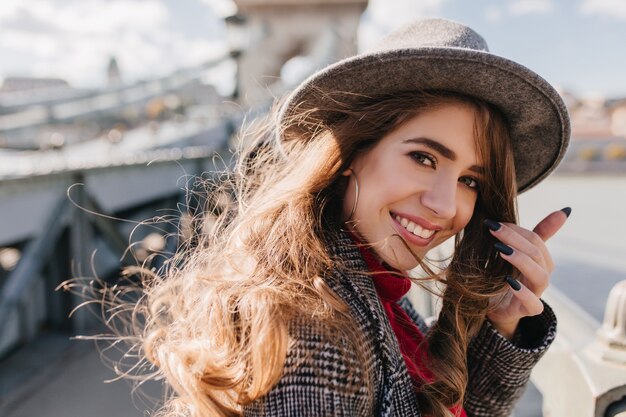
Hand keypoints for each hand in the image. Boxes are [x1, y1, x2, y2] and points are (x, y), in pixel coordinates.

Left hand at [485, 207, 570, 339]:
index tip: (494, 222)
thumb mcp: (517, 252)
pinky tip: (508, 281)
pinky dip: (523, 293)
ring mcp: (537, 293)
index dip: (516, 230)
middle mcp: (542, 275)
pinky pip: (534, 304)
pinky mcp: (528, 310)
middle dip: (514, 238)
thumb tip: (565, 210)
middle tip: (493, 229)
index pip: (535, 240)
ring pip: (540, 276)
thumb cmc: (506, 276)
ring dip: (520, 260)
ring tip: (501, 251)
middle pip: (537, 254)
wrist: (496, 308)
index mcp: (541, 260)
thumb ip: (536, 234)